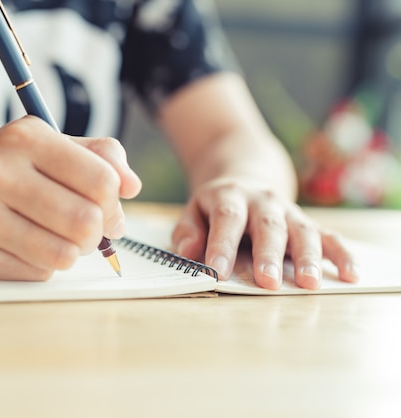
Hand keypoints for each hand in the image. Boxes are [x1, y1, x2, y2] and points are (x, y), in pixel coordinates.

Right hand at [0, 116, 141, 280]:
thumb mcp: (44, 147)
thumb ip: (97, 157)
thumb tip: (133, 186)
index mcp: (24, 137)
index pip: (101, 180)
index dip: (114, 202)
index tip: (107, 208)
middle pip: (86, 222)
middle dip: (97, 234)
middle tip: (87, 231)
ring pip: (63, 256)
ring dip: (71, 253)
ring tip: (57, 239)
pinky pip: (35, 274)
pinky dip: (42, 265)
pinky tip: (23, 248)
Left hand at [171, 177, 359, 289]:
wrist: (245, 177)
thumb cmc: (215, 206)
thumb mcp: (194, 211)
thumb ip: (188, 231)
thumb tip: (187, 251)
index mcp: (230, 196)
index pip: (226, 219)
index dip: (222, 245)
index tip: (217, 271)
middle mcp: (263, 201)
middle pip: (268, 226)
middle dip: (268, 255)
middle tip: (268, 282)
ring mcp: (288, 211)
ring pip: (302, 231)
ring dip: (307, 257)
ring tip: (308, 283)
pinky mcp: (307, 223)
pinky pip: (329, 236)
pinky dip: (342, 255)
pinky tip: (350, 274)